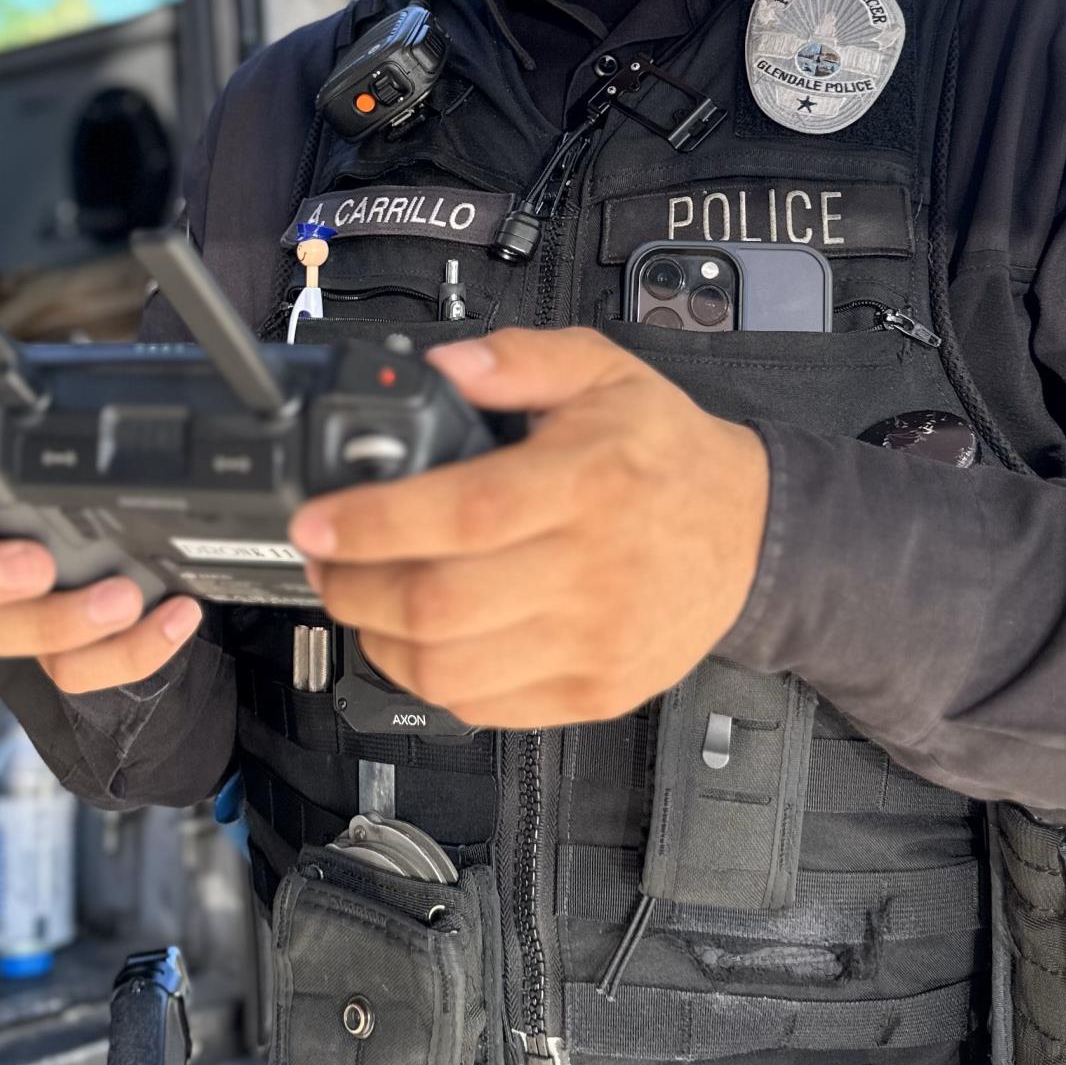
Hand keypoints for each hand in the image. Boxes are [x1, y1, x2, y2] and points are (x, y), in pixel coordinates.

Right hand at [0, 379, 202, 693]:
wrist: (123, 523)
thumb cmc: (49, 479)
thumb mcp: (17, 438)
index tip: (23, 555)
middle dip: (26, 610)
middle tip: (54, 571)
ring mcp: (35, 631)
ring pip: (36, 655)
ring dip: (78, 628)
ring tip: (129, 596)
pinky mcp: (81, 655)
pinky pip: (93, 673)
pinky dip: (138, 650)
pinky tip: (176, 612)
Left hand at [290, 330, 767, 727]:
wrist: (751, 534)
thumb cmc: (667, 453)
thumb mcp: (603, 370)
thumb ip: (519, 358)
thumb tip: (442, 366)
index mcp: (586, 482)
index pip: (463, 512)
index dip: (373, 523)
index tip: (314, 521)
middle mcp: (590, 571)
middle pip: (439, 604)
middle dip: (352, 587)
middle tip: (323, 562)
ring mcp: (592, 642)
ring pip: (449, 668)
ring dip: (378, 639)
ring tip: (361, 598)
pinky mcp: (592, 691)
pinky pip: (483, 706)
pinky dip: (427, 677)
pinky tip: (416, 638)